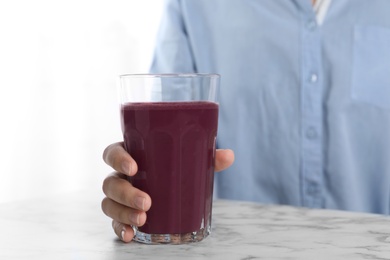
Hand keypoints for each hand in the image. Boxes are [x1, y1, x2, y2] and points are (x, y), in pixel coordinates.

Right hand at [101, 142, 233, 241]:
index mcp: (133, 156)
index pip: (113, 153)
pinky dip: (119, 229)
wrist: (177, 189)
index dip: (117, 159)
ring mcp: (120, 197)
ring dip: (123, 212)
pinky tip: (130, 234)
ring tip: (143, 219)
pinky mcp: (123, 215)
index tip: (134, 167)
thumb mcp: (191, 163)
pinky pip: (114, 222)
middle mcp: (122, 176)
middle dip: (126, 193)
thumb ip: (208, 158)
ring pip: (108, 203)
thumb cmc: (178, 170)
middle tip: (148, 202)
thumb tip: (228, 156)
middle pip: (110, 182)